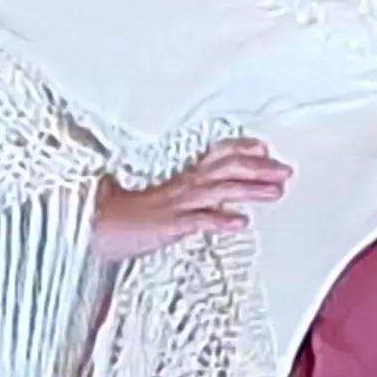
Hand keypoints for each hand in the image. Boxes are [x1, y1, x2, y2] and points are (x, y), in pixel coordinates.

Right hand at [92, 140, 290, 261]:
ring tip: (275, 191)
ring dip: (250, 189)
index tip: (265, 148)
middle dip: (259, 168)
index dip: (242, 150)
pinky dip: (219, 220)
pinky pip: (196, 221)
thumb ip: (185, 203)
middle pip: (226, 169)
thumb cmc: (122, 221)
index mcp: (180, 182)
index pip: (215, 157)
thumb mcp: (160, 208)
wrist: (90, 228)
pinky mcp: (167, 226)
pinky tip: (240, 222)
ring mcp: (175, 205)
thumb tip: (210, 205)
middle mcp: (181, 188)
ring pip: (218, 190)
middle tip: (285, 171)